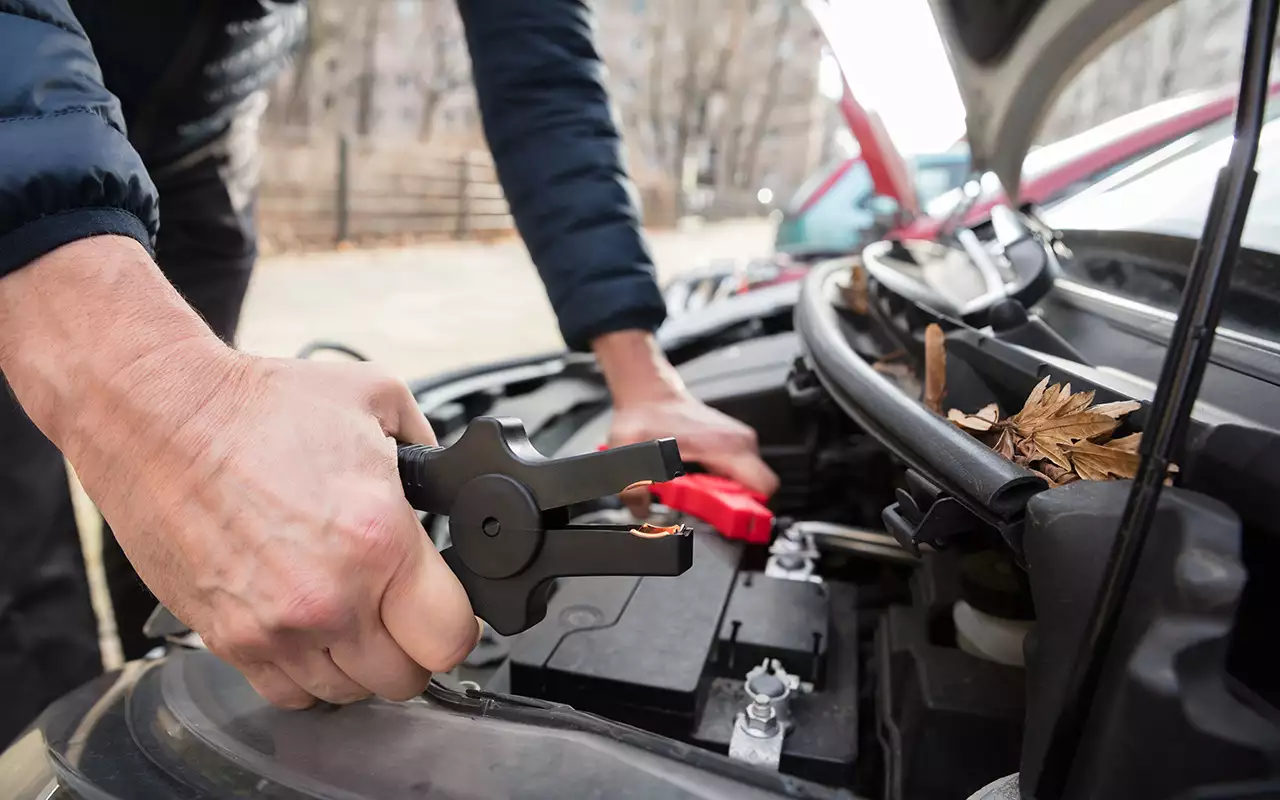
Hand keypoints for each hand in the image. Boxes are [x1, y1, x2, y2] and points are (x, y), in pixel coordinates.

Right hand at [0, 237, 478, 708]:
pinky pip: (288, 694)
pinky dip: (306, 671)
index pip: (451, 637)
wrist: (160, 418)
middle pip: (405, 678)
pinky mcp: (229, 641)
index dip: (459, 624)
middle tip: (400, 607)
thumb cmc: (258, 407)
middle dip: (413, 645)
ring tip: (350, 610)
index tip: (447, 605)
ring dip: (359, 660)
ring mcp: (277, 628)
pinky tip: (307, 626)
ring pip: (349, 692)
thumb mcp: (377, 400)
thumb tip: (447, 480)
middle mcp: (332, 597)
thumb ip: (428, 449)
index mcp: (379, 540)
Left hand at [592, 330, 778, 500]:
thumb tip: (640, 510)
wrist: (650, 395)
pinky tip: (699, 485)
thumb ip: (633, 487)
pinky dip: (722, 487)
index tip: (728, 521)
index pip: (765, 487)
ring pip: (749, 486)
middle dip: (734, 508)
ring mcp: (739, 443)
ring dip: (726, 498)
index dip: (750, 512)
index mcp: (726, 445)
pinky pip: (740, 477)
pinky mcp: (733, 446)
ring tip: (698, 497)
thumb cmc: (648, 415)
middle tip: (705, 510)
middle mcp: (740, 443)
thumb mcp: (631, 452)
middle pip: (758, 492)